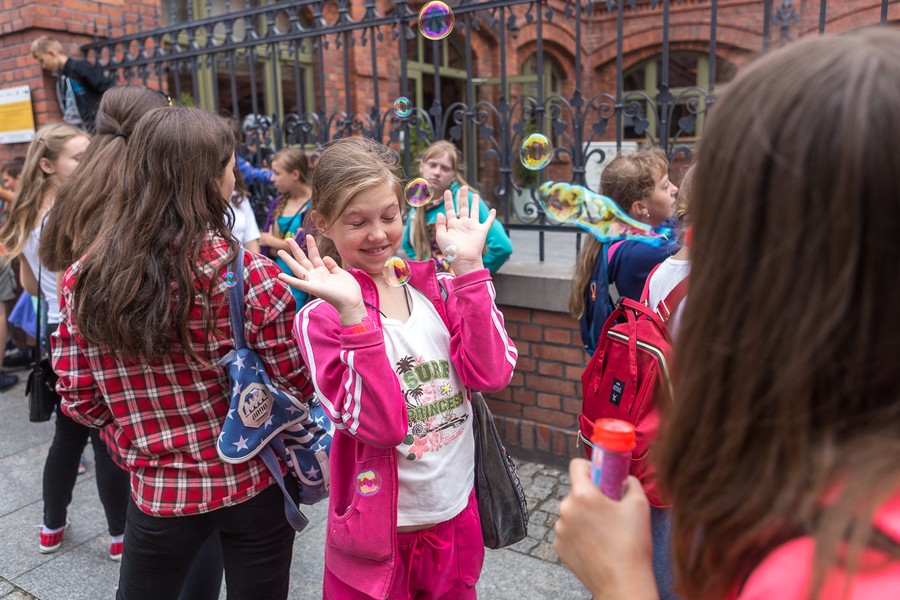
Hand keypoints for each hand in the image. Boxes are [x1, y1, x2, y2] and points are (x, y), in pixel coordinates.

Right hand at [277, 235, 365, 323]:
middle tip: (288, 239)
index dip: (312, 246)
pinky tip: (280, 275)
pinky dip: (289, 280)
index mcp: (323, 272)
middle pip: (303, 260)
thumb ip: (333, 266)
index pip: (315, 256)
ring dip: (288, 261)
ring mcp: (313, 282)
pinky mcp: (312, 288)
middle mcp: (316, 276)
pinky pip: (298, 284)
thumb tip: (325, 257)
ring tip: (279, 251)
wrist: (352, 303)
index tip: (308, 235)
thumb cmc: (348, 290)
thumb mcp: (341, 273)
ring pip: (298, 269)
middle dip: (296, 249)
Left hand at [434, 186, 493, 275]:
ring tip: (474, 194)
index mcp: (452, 225)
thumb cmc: (451, 250)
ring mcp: (472, 227)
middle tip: (462, 187)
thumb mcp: (441, 237)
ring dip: (474, 203)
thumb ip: (440, 225)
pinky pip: (488, 222)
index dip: (448, 201)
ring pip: (474, 211)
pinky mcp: (482, 231)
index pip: (450, 210)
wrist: (464, 259)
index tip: (448, 191)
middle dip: (462, 197)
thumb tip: (440, 213)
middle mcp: (462, 224)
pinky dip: (491, 216)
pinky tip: (493, 210)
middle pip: (462, 207)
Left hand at [553, 460, 657, 599]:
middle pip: (577, 491)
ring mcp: (560, 529)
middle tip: (611, 510)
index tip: (602, 476)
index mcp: (583, 495)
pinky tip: (596, 545)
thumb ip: (630, 482)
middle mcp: (565, 509)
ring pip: (572, 512)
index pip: (577, 465)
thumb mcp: (639, 504)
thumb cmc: (632, 545)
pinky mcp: (558, 546)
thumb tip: (623, 479)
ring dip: (585, 516)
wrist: (622, 583)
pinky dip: (579, 533)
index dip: (592, 467)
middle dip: (592, 496)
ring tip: (606, 532)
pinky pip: (568, 530)